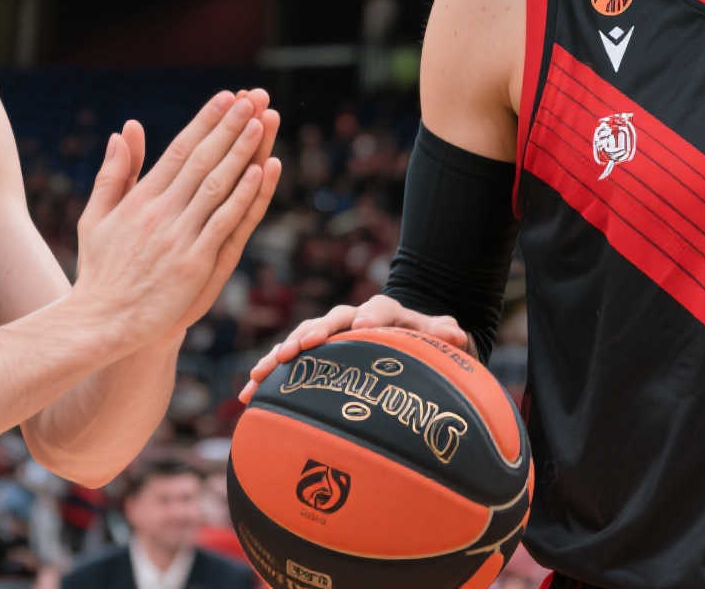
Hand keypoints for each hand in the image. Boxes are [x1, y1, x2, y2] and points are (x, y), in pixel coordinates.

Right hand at [70, 90, 278, 347]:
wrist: (102, 322)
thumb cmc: (100, 272)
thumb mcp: (97, 217)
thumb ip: (113, 173)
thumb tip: (121, 130)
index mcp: (140, 199)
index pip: (178, 150)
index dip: (205, 122)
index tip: (226, 97)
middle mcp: (161, 212)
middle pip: (202, 159)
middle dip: (230, 126)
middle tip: (253, 97)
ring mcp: (180, 237)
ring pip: (218, 185)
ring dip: (242, 151)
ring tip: (261, 121)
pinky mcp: (195, 263)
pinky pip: (225, 222)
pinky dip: (243, 195)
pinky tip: (261, 171)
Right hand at [238, 295, 468, 403]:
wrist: (403, 341)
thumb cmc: (424, 341)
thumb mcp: (439, 336)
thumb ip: (445, 333)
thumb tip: (456, 334)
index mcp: (384, 312)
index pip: (379, 308)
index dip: (370, 315)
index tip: (362, 325)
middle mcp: (352, 319)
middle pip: (331, 321)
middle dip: (314, 332)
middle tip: (299, 347)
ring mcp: (330, 336)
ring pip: (301, 339)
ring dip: (280, 354)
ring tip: (261, 373)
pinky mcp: (314, 355)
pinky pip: (289, 362)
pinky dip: (269, 375)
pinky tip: (249, 396)